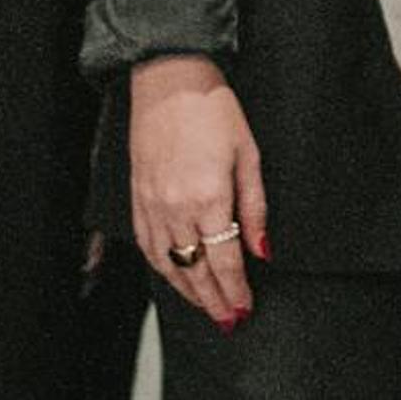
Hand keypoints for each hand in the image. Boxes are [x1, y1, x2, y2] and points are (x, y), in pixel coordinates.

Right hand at [129, 57, 266, 327]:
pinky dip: (162, 268)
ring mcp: (152, 205)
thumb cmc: (214, 112)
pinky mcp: (137, 198)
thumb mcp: (249, 156)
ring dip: (188, 291)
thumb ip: (255, 209)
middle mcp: (176, 208)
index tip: (244, 309)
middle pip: (195, 270)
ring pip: (169, 264)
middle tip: (228, 320)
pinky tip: (175, 277)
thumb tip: (263, 251)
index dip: (235, 290)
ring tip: (206, 307)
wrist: (170, 80)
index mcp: (209, 198)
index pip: (223, 261)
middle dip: (213, 300)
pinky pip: (148, 246)